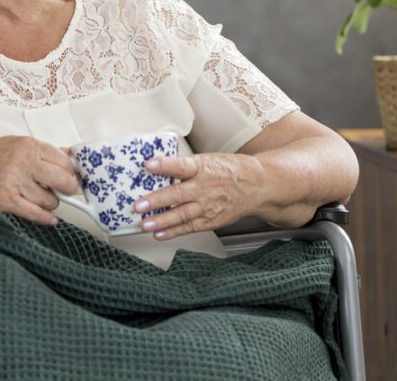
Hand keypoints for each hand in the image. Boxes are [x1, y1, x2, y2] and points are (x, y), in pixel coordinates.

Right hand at [0, 136, 79, 224]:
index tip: (68, 177)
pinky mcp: (8, 200)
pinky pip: (37, 213)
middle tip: (63, 190)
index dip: (69, 172)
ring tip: (37, 197)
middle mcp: (23, 161)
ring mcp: (16, 182)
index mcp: (27, 146)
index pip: (64, 161)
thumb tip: (69, 156)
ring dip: (48, 202)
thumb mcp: (16, 145)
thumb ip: (42, 151)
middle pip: (64, 180)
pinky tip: (49, 218)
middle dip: (67, 189)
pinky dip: (46, 218)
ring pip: (51, 200)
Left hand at [133, 152, 265, 239]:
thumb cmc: (228, 170)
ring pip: (182, 215)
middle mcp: (204, 188)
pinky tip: (159, 234)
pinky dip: (173, 232)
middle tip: (139, 205)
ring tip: (145, 224)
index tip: (149, 165)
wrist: (257, 186)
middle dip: (157, 201)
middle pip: (178, 195)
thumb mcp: (207, 160)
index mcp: (203, 168)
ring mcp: (208, 206)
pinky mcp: (211, 220)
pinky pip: (189, 227)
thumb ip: (184, 167)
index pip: (182, 165)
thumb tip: (154, 168)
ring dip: (162, 221)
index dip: (165, 165)